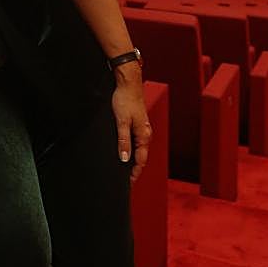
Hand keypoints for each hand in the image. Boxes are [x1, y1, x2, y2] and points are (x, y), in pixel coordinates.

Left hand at [111, 63, 152, 182]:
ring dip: (132, 159)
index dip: (134, 173)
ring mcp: (142, 128)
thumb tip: (124, 159)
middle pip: (141, 156)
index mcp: (144, 135)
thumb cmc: (125, 100)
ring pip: (138, 148)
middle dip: (133, 168)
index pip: (140, 160)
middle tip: (124, 179)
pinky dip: (131, 149)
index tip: (127, 183)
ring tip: (123, 168)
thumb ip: (123, 141)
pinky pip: (135, 140)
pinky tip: (123, 150)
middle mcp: (145, 133)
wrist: (128, 83)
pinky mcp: (137, 122)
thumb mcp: (121, 122)